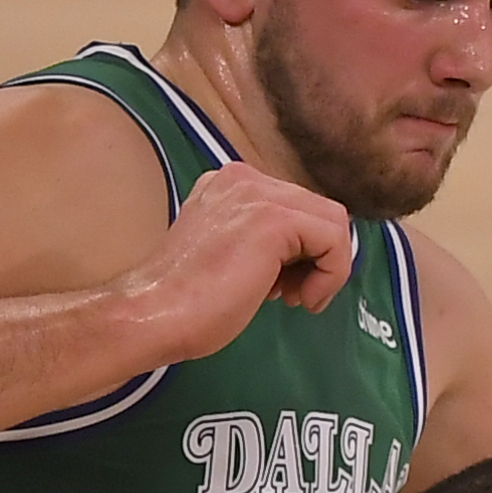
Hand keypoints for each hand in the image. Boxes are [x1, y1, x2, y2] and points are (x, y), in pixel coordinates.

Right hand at [119, 161, 357, 363]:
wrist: (156, 313)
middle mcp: (244, 178)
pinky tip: (303, 299)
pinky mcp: (275, 218)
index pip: (297, 209)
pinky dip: (331, 275)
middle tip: (292, 296)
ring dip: (327, 269)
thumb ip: (264, 243)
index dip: (303, 253)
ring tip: (296, 298)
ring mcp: (258, 193)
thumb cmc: (189, 302)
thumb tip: (307, 254)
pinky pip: (335, 240)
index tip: (283, 287)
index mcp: (231, 186)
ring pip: (333, 223)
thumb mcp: (233, 257)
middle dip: (318, 260)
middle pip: (319, 212)